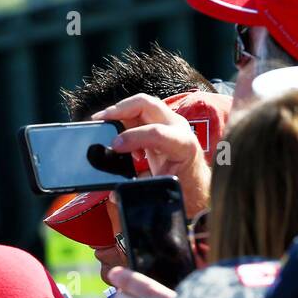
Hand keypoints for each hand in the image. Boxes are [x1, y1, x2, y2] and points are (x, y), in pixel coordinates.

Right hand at [91, 93, 211, 215]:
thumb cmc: (184, 189)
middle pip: (146, 104)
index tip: (114, 147)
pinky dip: (125, 122)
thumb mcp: (164, 191)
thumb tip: (115, 193)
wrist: (198, 186)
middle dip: (120, 109)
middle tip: (99, 120)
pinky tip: (121, 140)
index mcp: (183, 145)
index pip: (155, 132)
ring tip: (106, 129)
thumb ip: (140, 189)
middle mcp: (178, 128)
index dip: (131, 137)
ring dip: (120, 114)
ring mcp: (171, 123)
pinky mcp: (162, 125)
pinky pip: (140, 114)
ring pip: (141, 105)